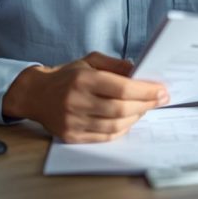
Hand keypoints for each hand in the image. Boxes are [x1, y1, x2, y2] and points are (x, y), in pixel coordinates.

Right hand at [2, 52, 168, 142]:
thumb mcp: (90, 61)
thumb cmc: (67, 76)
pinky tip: (129, 120)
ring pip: (114, 126)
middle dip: (145, 105)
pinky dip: (121, 129)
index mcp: (82, 80)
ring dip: (135, 117)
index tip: (161, 90)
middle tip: (159, 100)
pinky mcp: (71, 136)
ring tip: (145, 108)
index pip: (121, 88)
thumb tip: (140, 71)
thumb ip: (115, 65)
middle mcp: (76, 102)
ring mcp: (72, 121)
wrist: (36, 94)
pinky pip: (104, 137)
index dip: (145, 91)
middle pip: (120, 108)